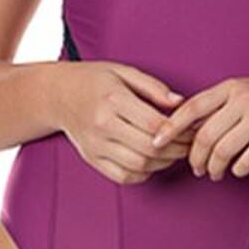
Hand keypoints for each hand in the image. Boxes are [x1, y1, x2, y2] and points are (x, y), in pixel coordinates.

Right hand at [58, 62, 196, 185]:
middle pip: (148, 147)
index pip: (153, 122)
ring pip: (138, 165)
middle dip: (175, 149)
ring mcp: (95, 145)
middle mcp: (102, 125)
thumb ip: (153, 87)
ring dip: (162, 163)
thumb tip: (180, 102)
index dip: (178, 130)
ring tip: (174, 153)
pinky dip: (143, 174)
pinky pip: (122, 176)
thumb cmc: (93, 80)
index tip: (191, 129)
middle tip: (189, 145)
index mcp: (112, 99)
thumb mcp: (123, 71)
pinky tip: (152, 163)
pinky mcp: (92, 159)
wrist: (57, 95)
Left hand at [150, 73, 248, 180]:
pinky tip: (237, 170)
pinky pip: (246, 160)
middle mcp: (243, 99)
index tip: (156, 142)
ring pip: (223, 151)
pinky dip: (238, 170)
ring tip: (214, 173)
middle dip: (194, 158)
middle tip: (195, 168)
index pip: (191, 108)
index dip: (170, 127)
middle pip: (204, 136)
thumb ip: (220, 107)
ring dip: (214, 168)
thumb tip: (188, 131)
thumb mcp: (245, 92)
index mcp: (230, 87)